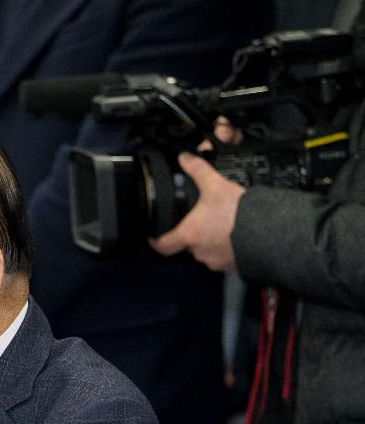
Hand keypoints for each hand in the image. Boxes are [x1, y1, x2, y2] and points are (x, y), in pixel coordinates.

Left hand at [149, 151, 243, 272]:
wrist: (271, 231)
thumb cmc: (239, 211)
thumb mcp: (216, 185)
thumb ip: (199, 170)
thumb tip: (184, 158)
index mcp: (190, 235)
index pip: (162, 245)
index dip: (155, 241)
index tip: (153, 236)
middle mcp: (200, 252)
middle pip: (188, 245)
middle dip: (192, 234)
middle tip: (199, 220)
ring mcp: (217, 261)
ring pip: (207, 251)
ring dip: (211, 241)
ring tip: (221, 225)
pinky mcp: (234, 265)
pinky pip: (225, 257)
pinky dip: (228, 248)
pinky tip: (236, 235)